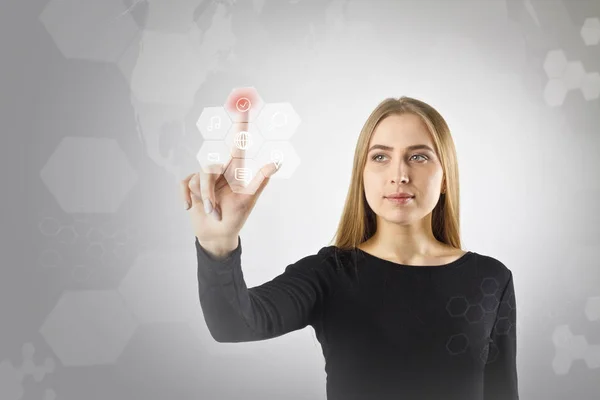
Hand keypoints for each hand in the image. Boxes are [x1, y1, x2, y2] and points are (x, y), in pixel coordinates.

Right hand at [180, 114, 281, 244]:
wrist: (216, 234)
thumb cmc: (235, 218)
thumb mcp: (248, 200)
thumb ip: (260, 180)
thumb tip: (277, 161)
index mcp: (236, 170)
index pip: (238, 142)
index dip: (240, 123)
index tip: (243, 103)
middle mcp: (220, 170)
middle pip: (209, 168)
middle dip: (209, 193)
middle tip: (216, 211)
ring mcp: (205, 177)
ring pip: (197, 178)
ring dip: (203, 198)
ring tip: (211, 212)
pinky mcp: (192, 185)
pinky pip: (184, 183)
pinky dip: (186, 197)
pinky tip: (189, 207)